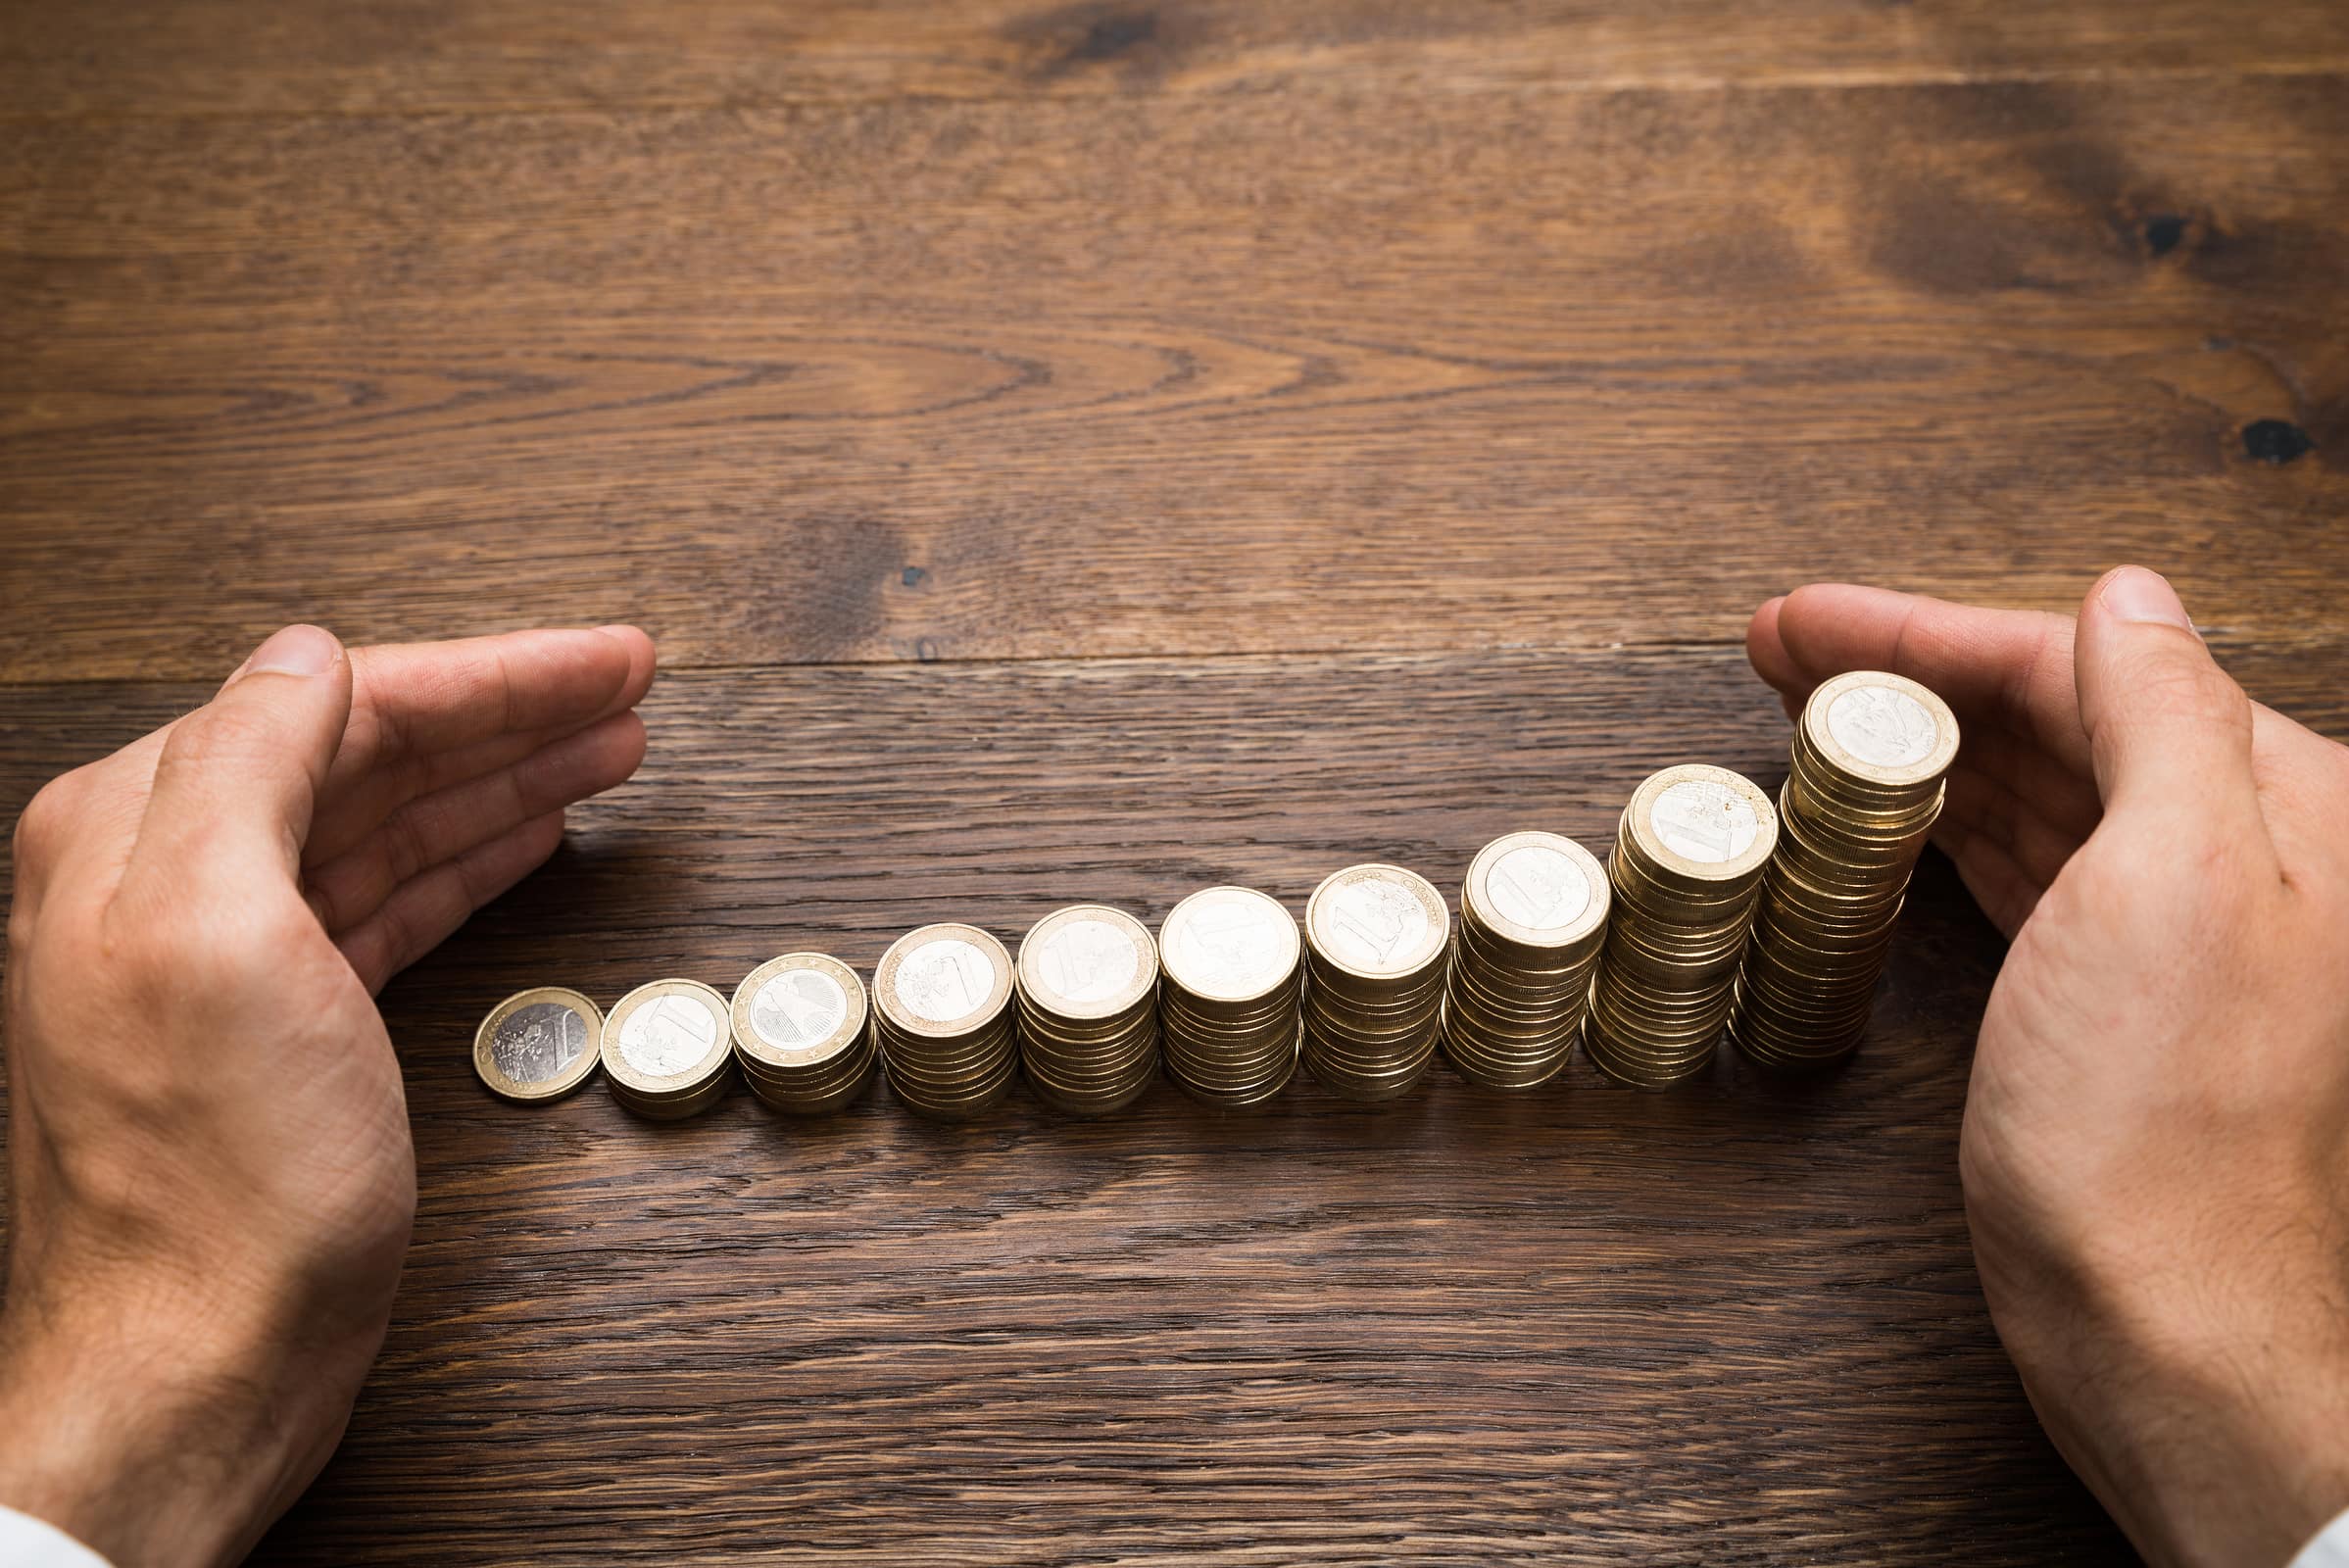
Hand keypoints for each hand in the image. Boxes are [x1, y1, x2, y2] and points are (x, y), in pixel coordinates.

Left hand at [0, 622, 654, 1565]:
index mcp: (140, 835)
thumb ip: (245, 766)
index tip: (603, 661)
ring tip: (606, 750)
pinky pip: (391, 903)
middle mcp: (169, 882)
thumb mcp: (213, 935)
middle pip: (373, 756)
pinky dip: (469, 860)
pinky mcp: (279, 1031)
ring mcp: (227, 960)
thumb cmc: (208, 1184)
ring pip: (390, 826)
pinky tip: (524, 841)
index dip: (488, 676)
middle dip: (510, 716)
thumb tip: (308, 657)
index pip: (339, 704)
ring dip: (504, 781)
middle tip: (627, 691)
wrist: (195, 1365)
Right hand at [1749, 568, 2348, 1566]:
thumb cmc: (2163, 1125)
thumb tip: (2125, 597)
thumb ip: (2162, 715)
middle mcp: (2234, 853)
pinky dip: (1935, 828)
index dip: (1926, 633)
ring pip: (2025, 788)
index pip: (2080, 664)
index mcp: (2271, 802)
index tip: (1805, 623)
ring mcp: (2167, 929)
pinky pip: (2014, 870)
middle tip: (1777, 653)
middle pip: (2047, 715)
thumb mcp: (2175, 879)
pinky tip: (1881, 821)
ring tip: (1802, 718)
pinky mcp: (2107, 998)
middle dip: (1905, 675)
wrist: (2162, 1317)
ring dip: (1913, 743)